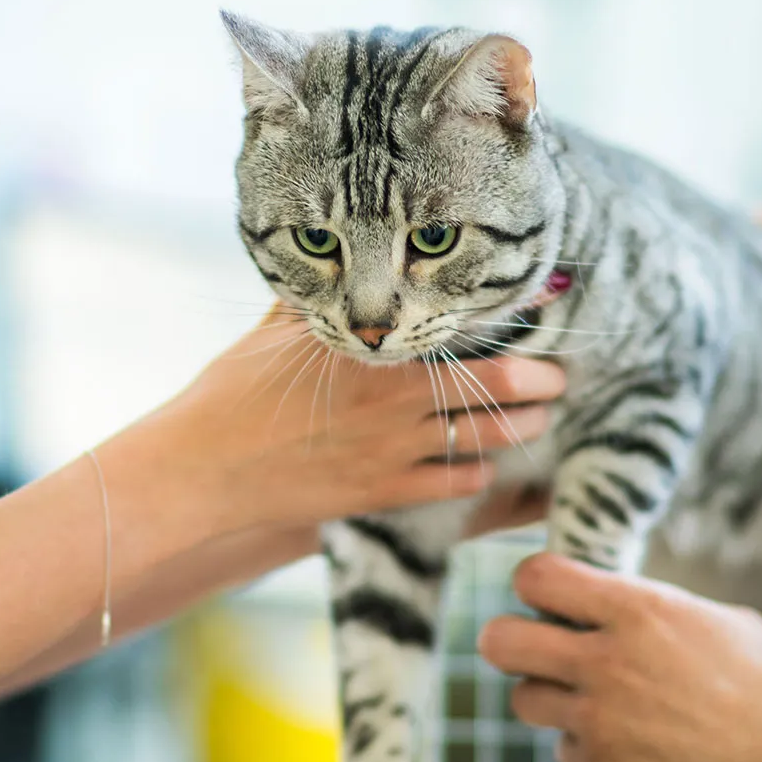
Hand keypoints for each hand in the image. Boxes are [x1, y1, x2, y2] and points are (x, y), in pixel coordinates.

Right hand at [143, 306, 567, 539]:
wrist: (202, 471)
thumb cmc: (231, 395)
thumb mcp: (275, 334)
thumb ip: (318, 306)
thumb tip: (333, 266)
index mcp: (373, 351)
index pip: (463, 330)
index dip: (511, 323)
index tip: (541, 310)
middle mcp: (393, 399)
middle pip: (496, 387)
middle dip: (540, 381)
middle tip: (559, 374)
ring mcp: (392, 452)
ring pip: (487, 439)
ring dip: (524, 428)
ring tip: (541, 418)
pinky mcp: (383, 495)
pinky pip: (455, 485)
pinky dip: (481, 474)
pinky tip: (487, 465)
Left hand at [480, 555, 761, 761]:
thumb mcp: (734, 628)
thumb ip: (671, 614)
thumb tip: (644, 612)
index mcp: (639, 611)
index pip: (537, 576)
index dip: (536, 585)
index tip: (552, 598)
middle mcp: (605, 662)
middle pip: (500, 640)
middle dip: (511, 641)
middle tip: (539, 651)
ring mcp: (597, 721)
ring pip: (524, 701)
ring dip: (550, 701)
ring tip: (592, 704)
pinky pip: (567, 753)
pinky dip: (589, 752)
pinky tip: (631, 750)